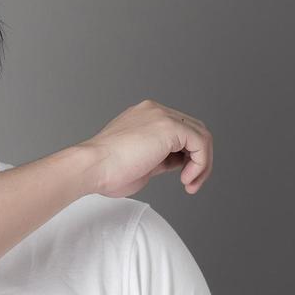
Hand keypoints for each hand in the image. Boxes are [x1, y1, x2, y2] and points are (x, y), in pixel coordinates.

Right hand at [82, 99, 212, 197]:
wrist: (92, 167)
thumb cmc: (107, 170)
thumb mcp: (141, 162)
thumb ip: (161, 158)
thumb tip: (177, 163)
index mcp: (144, 117)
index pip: (179, 131)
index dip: (187, 156)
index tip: (183, 177)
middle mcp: (154, 111)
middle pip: (193, 130)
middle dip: (199, 159)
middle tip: (192, 182)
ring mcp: (161, 115)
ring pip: (201, 135)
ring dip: (202, 163)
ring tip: (191, 183)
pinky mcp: (169, 126)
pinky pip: (200, 142)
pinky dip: (200, 163)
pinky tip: (187, 177)